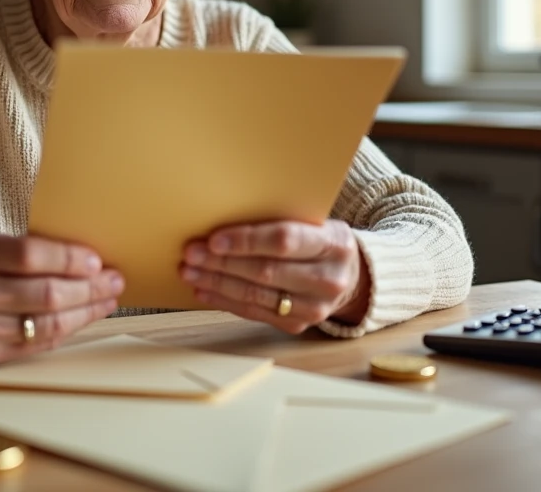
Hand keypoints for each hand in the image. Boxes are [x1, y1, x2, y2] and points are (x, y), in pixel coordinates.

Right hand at [0, 234, 122, 364]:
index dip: (68, 258)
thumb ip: (31, 248)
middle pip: (45, 294)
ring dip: (86, 310)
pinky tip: (85, 315)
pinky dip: (69, 328)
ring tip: (108, 298)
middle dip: (89, 287)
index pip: (28, 255)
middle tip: (114, 279)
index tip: (97, 260)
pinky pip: (41, 343)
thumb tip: (92, 258)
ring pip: (48, 323)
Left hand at [179, 219, 369, 333]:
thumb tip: (223, 216)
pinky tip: (204, 290)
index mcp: (334, 243)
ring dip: (217, 283)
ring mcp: (315, 307)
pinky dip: (225, 301)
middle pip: (265, 271)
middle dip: (222, 263)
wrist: (350, 276)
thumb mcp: (315, 222)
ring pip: (256, 295)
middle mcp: (328, 278)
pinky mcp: (298, 325)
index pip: (284, 241)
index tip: (214, 239)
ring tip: (190, 272)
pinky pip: (254, 313)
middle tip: (191, 254)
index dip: (246, 241)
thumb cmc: (321, 241)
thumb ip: (280, 220)